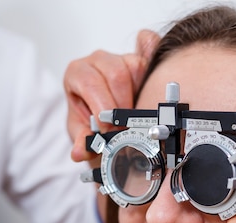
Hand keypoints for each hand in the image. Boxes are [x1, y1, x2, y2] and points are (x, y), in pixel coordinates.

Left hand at [63, 29, 159, 161]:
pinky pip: (152, 58)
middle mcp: (100, 61)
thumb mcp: (82, 132)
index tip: (108, 127)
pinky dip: (155, 70)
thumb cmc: (90, 118)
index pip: (90, 82)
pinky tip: (156, 87)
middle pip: (115, 74)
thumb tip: (80, 152)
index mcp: (79, 73)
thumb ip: (82, 141)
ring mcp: (123, 58)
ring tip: (136, 117)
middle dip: (122, 105)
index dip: (102, 106)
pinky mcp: (144, 61)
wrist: (104, 115)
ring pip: (136, 68)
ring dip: (139, 95)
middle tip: (125, 127)